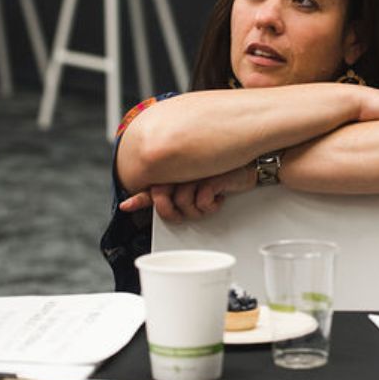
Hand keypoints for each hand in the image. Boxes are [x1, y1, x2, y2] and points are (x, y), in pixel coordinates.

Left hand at [119, 166, 257, 222]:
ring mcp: (196, 171)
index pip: (153, 184)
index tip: (128, 206)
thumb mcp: (197, 185)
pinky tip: (217, 199)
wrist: (250, 166)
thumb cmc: (223, 174)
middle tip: (185, 213)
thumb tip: (158, 205)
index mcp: (176, 168)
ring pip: (183, 203)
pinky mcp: (211, 176)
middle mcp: (182, 168)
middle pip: (163, 197)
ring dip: (197, 211)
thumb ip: (175, 194)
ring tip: (206, 202)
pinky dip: (210, 206)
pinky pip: (202, 200)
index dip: (139, 198)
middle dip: (172, 213)